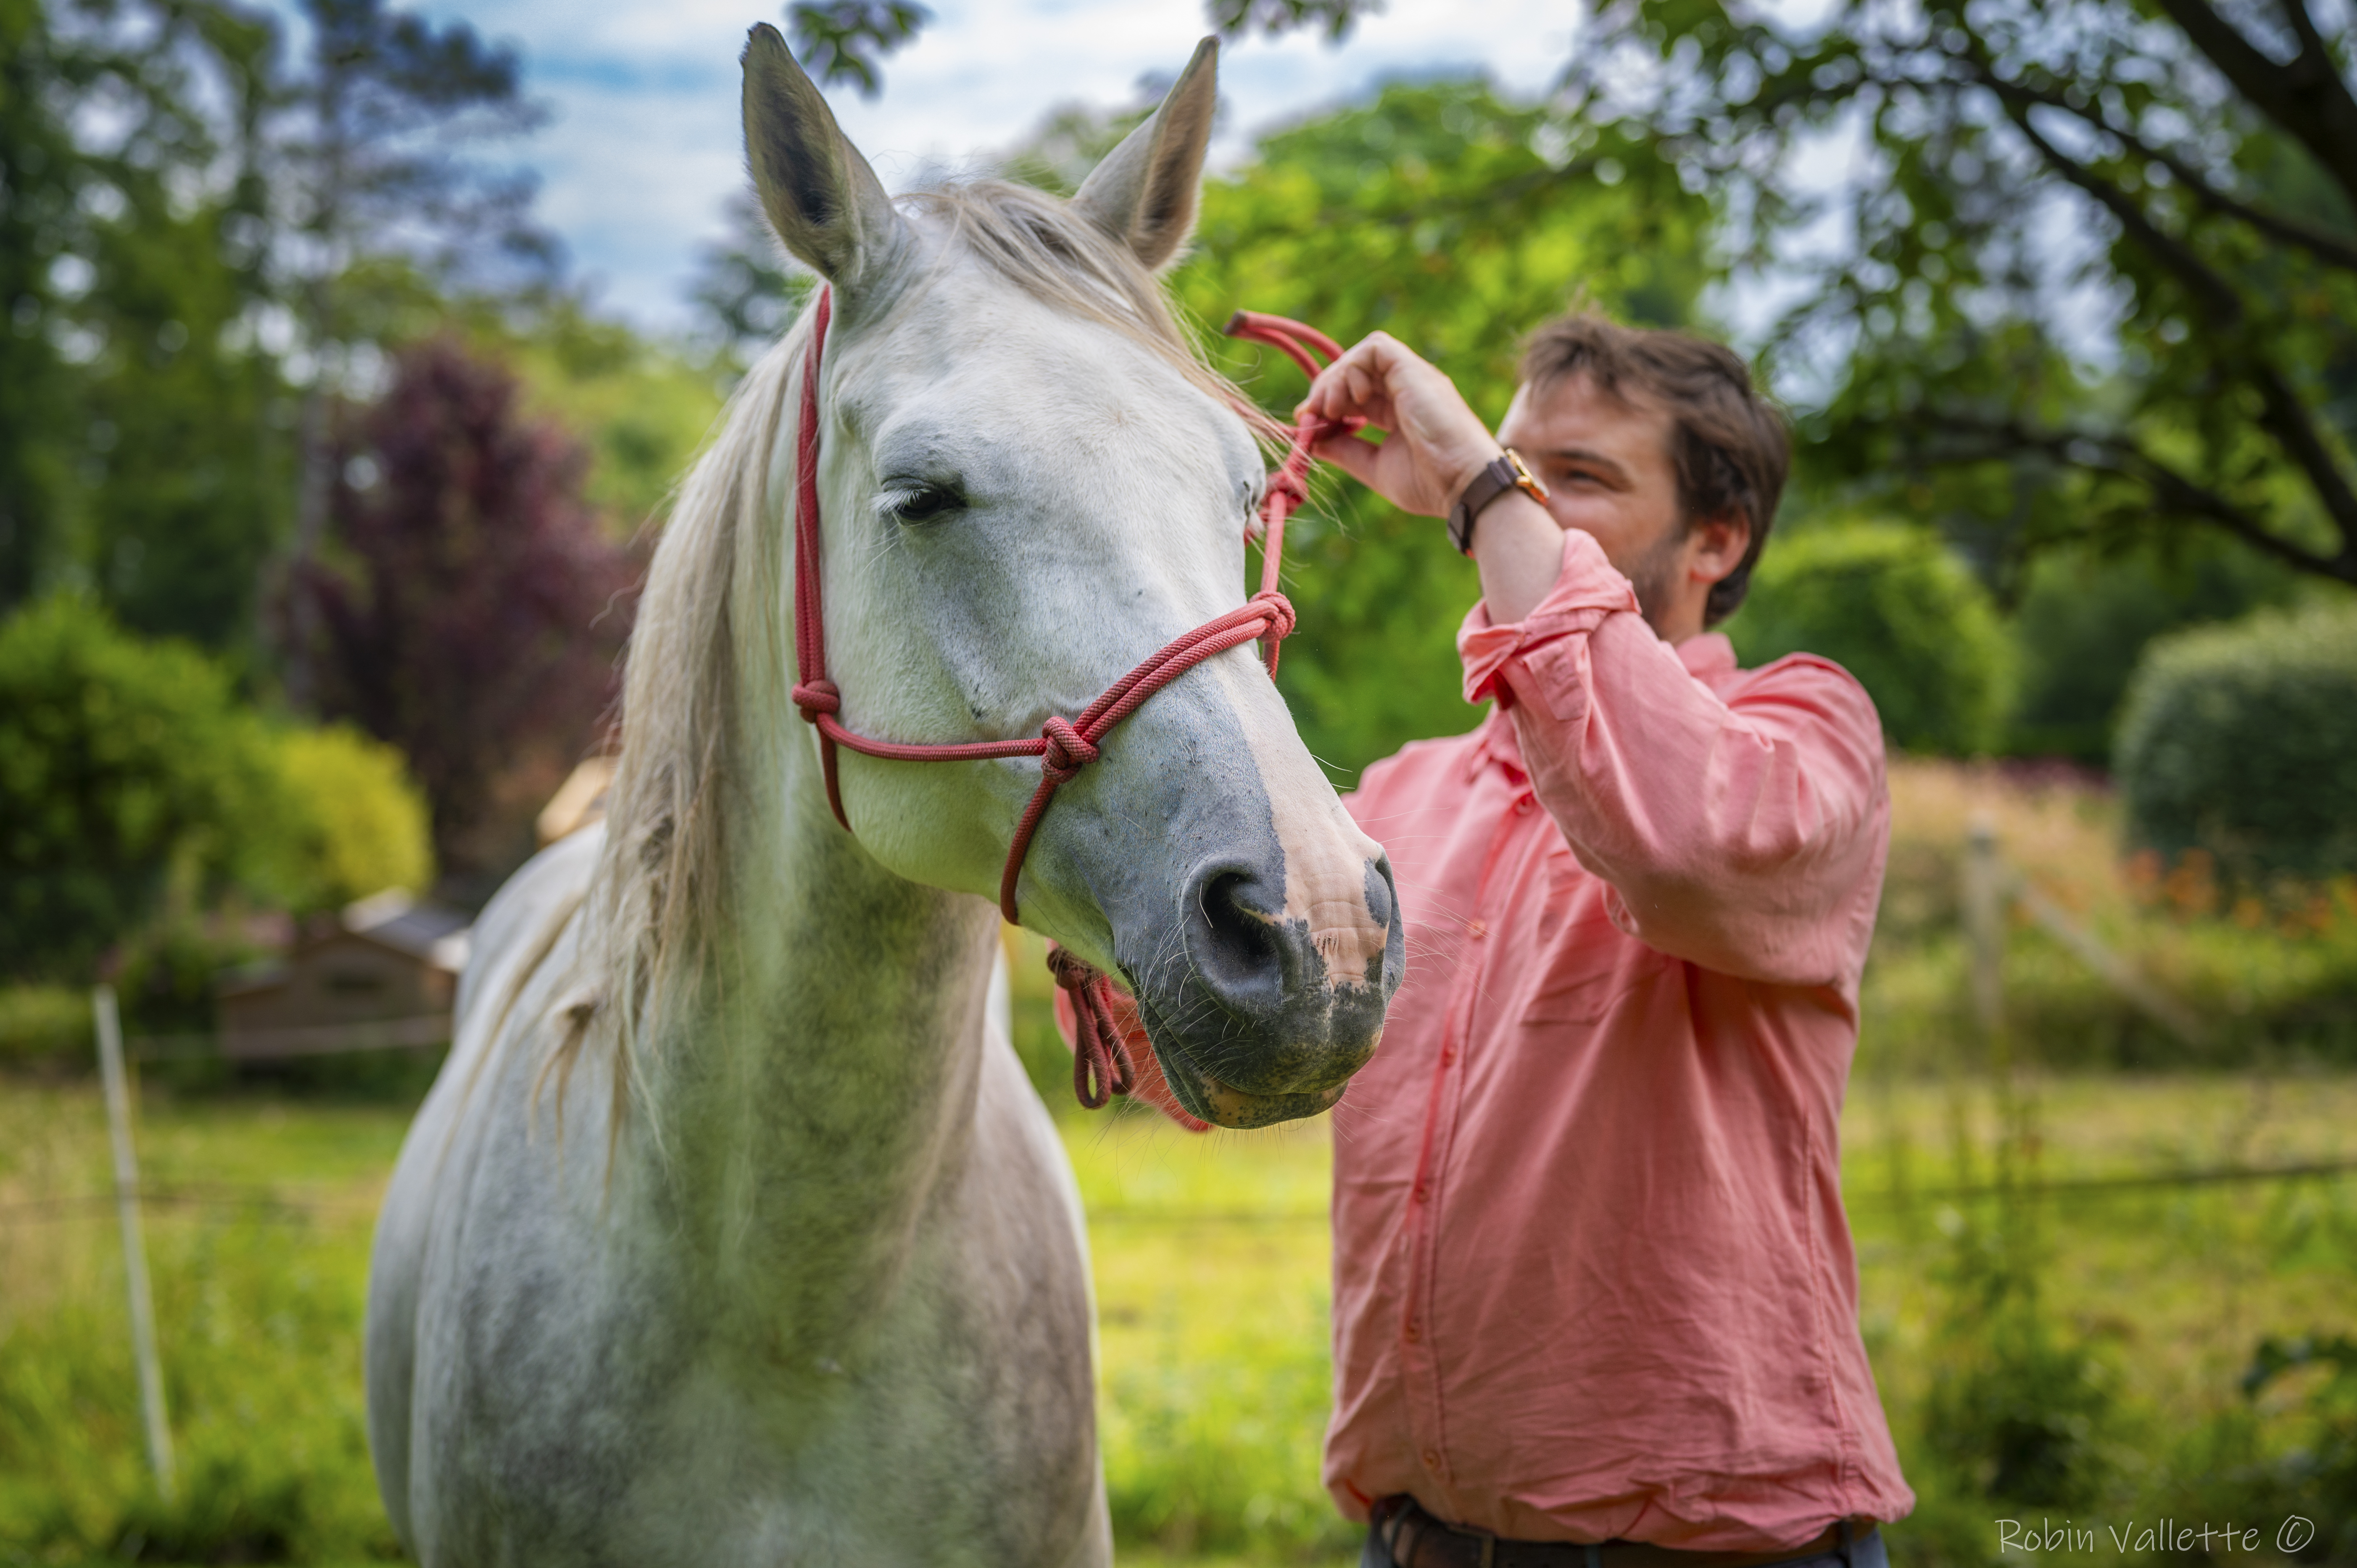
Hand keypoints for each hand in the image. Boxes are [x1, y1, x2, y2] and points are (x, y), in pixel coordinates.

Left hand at [1297, 332, 1501, 519]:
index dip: (1328, 402)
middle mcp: (1407, 388)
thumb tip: (1310, 438)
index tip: (1309, 423)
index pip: (1356, 394)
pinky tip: (1353, 399)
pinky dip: (1354, 367)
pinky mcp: (1413, 370)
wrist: (1465, 485)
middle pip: (1356, 370)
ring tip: (1331, 408)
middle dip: (1326, 388)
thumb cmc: (1430, 483)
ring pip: (1363, 354)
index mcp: (1400, 411)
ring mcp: (1412, 377)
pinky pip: (1375, 348)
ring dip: (1336, 377)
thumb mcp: (1374, 467)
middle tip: (1313, 414)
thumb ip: (1344, 450)